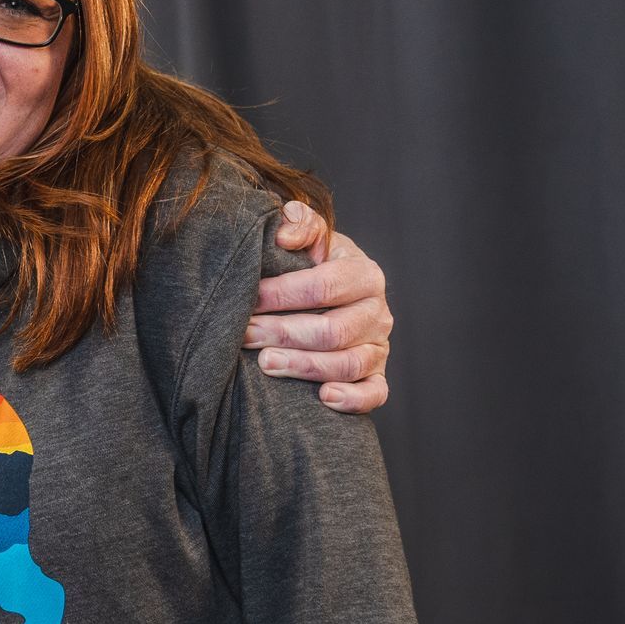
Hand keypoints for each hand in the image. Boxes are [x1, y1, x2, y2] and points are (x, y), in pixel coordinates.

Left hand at [244, 201, 392, 412]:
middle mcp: (377, 312)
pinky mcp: (376, 376)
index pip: (324, 286)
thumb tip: (284, 233)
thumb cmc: (311, 265)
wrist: (329, 295)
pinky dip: (352, 399)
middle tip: (245, 335)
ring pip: (349, 364)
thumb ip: (300, 224)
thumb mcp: (309, 239)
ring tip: (265, 364)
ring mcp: (379, 347)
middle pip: (333, 330)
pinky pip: (374, 394)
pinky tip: (322, 398)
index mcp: (364, 274)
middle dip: (284, 333)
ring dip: (304, 366)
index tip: (248, 297)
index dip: (283, 294)